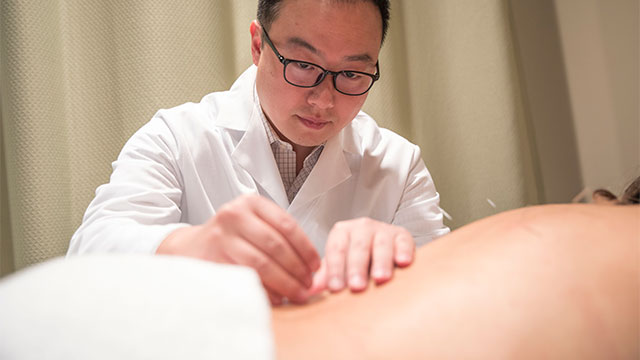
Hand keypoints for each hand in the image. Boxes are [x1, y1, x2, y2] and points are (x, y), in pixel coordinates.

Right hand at [156, 194, 319, 304]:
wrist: (191, 248)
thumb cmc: (231, 237)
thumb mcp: (253, 223)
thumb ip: (279, 235)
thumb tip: (313, 265)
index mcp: (250, 203)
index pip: (287, 225)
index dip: (305, 248)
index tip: (315, 266)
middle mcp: (234, 215)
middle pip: (276, 246)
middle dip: (297, 269)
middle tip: (308, 286)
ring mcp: (222, 237)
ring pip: (262, 263)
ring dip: (285, 283)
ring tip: (297, 294)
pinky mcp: (213, 259)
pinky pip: (247, 278)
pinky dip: (266, 290)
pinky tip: (277, 298)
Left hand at [310, 218, 414, 293]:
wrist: (383, 250)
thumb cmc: (356, 260)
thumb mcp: (339, 266)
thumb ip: (324, 278)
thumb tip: (306, 293)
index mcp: (342, 232)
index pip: (336, 250)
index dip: (334, 269)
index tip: (334, 288)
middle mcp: (362, 227)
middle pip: (358, 247)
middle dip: (356, 267)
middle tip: (356, 286)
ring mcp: (383, 230)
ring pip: (381, 245)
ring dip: (381, 262)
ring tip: (380, 278)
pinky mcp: (403, 235)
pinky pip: (404, 242)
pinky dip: (404, 251)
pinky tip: (403, 263)